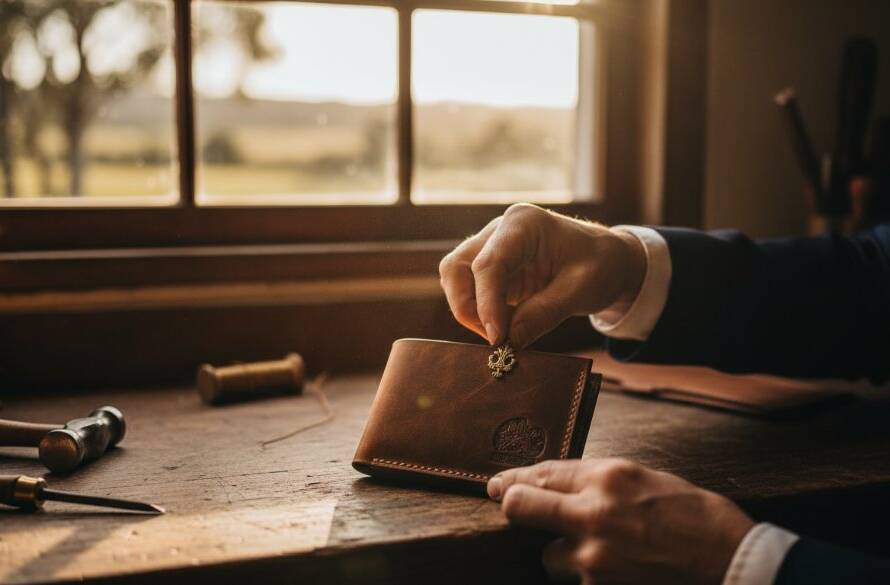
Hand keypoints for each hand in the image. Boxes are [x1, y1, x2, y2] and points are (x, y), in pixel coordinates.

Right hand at [438, 204, 646, 347]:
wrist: (610, 260)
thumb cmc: (600, 265)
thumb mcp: (581, 290)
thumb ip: (544, 313)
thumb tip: (509, 342)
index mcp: (523, 224)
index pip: (489, 264)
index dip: (486, 303)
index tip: (496, 338)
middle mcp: (500, 231)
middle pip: (458, 267)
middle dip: (468, 306)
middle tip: (496, 337)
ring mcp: (492, 247)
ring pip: (456, 278)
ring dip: (470, 310)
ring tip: (503, 332)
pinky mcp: (493, 269)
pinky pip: (470, 291)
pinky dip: (481, 313)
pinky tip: (507, 326)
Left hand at [488, 459, 753, 584]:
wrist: (733, 567)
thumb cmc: (698, 518)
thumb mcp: (647, 479)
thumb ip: (599, 480)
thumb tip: (558, 483)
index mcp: (608, 477)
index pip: (540, 473)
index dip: (513, 479)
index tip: (498, 484)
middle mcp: (593, 515)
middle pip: (520, 508)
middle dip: (513, 506)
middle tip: (510, 506)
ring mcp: (593, 561)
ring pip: (549, 557)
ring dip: (564, 555)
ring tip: (603, 553)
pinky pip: (577, 583)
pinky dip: (588, 578)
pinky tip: (619, 571)